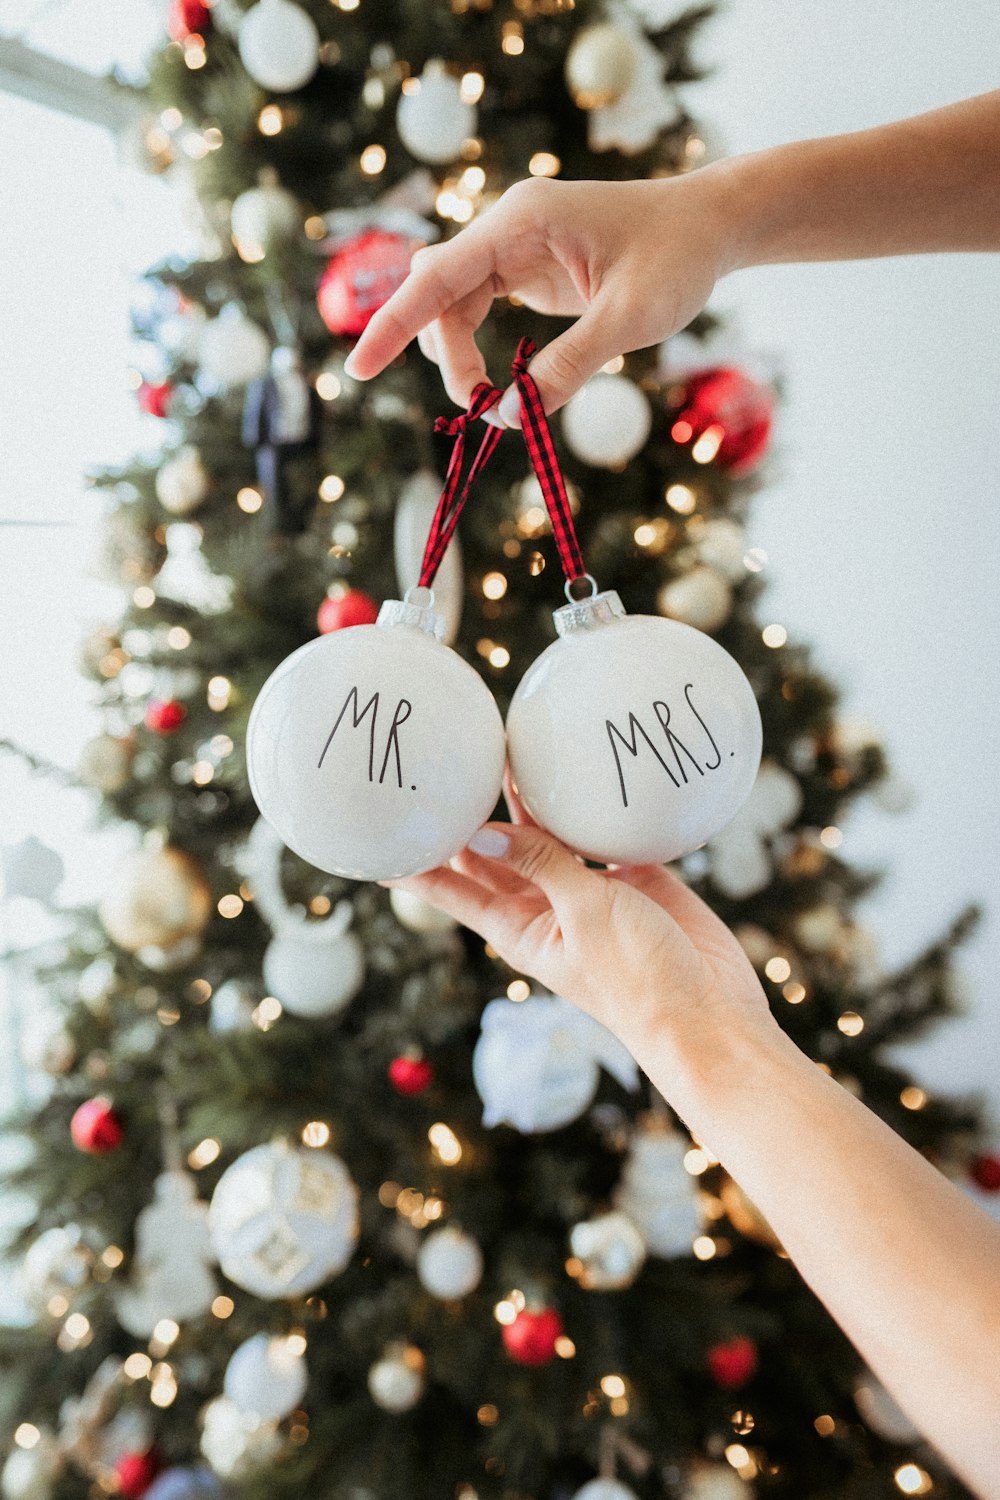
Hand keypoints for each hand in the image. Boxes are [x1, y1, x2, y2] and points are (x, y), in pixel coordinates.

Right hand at [344, 170, 741, 425]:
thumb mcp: (629, 320)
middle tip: (482, 408)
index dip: (393, 324)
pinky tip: (497, 384)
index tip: (358, 369)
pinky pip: (477, 310)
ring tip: (494, 402)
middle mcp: (507, 228)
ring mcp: (513, 248)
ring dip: (460, 358)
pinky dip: (478, 350)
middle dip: (445, 355)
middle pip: (438, 296)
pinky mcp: (526, 270)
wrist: (711, 227)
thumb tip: (510, 417)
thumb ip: (568, 367)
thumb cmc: (677, 259)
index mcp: (522, 221)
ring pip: (452, 307)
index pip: (435, 276)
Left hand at [381, 774, 770, 1060]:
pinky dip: (589, 806)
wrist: (710, 1009)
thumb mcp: (582, 915)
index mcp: (519, 928)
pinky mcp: (632, 875)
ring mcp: (589, 890)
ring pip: (548, 836)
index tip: (379, 840)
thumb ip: (540, 865)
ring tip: (501, 751)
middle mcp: (547, 906)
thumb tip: (480, 832)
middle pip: (496, 854)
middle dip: (471, 819)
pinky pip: (601, 832)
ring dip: (529, 803)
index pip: (454, 891)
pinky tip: (577, 769)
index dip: (418, 865)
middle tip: (443, 770)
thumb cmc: (638, 979)